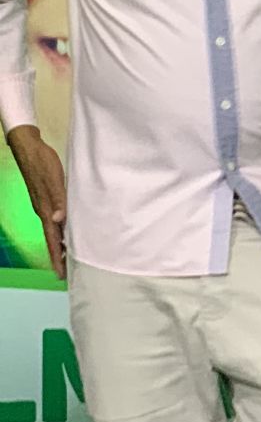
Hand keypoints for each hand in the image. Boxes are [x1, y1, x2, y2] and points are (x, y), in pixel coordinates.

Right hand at [6, 126, 66, 277]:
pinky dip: (61, 229)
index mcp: (46, 209)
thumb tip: (59, 220)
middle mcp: (44, 210)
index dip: (57, 256)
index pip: (52, 238)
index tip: (60, 273)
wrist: (30, 149)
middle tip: (65, 272)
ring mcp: (44, 205)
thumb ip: (58, 200)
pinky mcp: (46, 198)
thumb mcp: (54, 180)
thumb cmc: (44, 163)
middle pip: (52, 238)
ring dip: (60, 243)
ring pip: (53, 229)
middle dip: (58, 255)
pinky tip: (67, 229)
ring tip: (68, 256)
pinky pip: (54, 218)